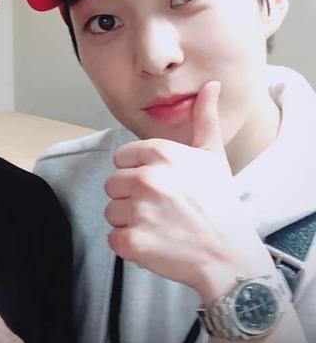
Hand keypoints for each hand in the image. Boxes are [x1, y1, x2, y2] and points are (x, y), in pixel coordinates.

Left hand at [104, 81, 272, 300]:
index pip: (120, 159)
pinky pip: (113, 239)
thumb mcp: (213, 156)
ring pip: (111, 212)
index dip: (137, 174)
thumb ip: (204, 118)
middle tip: (161, 209)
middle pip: (112, 185)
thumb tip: (210, 85)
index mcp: (161, 153)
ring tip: (160, 227)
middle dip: (131, 198)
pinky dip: (129, 246)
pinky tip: (155, 244)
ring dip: (130, 222)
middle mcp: (147, 178)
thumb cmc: (220, 205)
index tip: (159, 186)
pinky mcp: (134, 241)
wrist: (230, 257)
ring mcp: (139, 210)